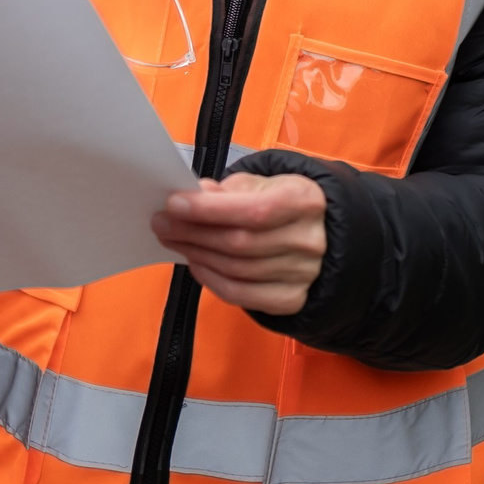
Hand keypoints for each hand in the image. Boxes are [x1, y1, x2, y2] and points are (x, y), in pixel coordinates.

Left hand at [152, 172, 326, 315]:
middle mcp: (308, 241)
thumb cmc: (283, 204)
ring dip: (197, 254)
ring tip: (174, 240)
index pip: (254, 211)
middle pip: (240, 243)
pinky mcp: (291, 299)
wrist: (321, 235)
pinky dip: (212, 280)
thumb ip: (230, 190)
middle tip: (162, 223)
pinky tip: (196, 263)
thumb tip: (196, 195)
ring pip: (237, 270)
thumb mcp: (263, 184)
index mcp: (305, 201)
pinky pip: (241, 295)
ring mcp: (302, 274)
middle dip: (194, 233)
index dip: (210, 210)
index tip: (174, 204)